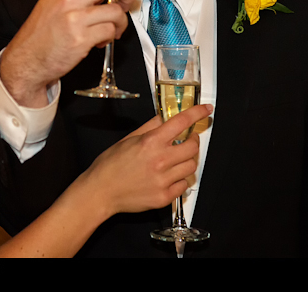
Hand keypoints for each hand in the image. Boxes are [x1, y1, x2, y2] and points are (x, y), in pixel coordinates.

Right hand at [0, 0, 140, 106]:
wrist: (27, 59)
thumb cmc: (43, 31)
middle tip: (126, 2)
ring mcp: (74, 18)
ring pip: (116, 12)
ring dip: (120, 23)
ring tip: (110, 29)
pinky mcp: (80, 39)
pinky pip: (110, 32)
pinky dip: (109, 37)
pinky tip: (98, 41)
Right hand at [80, 104, 212, 218]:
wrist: (101, 191)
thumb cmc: (110, 165)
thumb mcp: (128, 139)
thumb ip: (150, 127)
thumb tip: (165, 118)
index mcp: (151, 142)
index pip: (182, 122)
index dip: (197, 113)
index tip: (206, 110)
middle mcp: (160, 160)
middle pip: (193, 147)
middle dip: (193, 141)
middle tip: (187, 140)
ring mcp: (163, 180)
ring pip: (191, 167)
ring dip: (187, 161)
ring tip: (176, 160)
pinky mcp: (164, 197)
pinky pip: (183, 185)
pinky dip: (179, 180)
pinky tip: (168, 177)